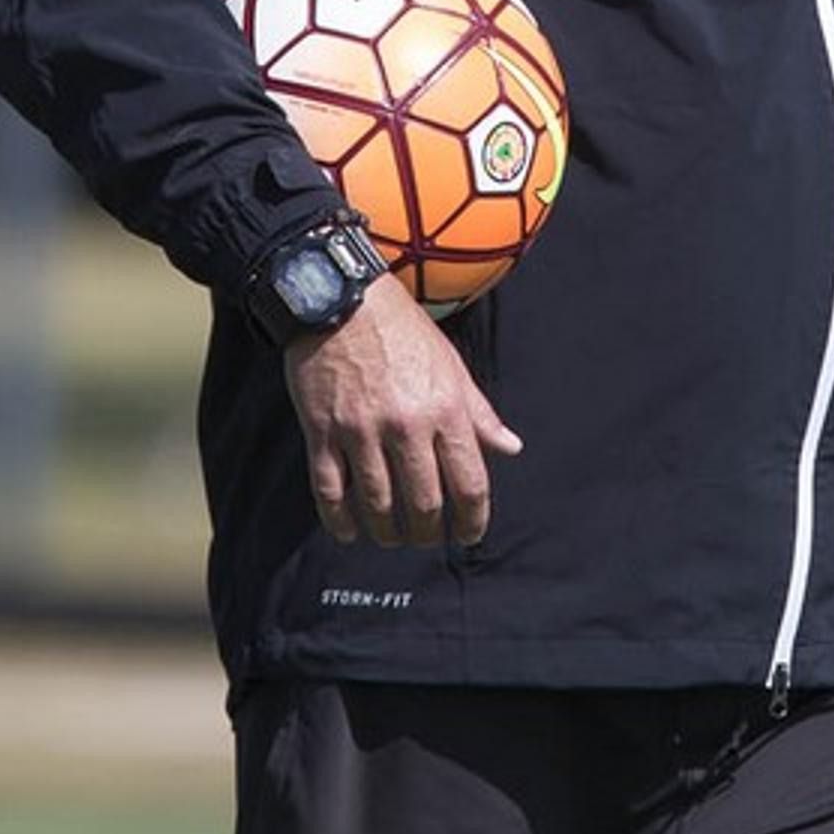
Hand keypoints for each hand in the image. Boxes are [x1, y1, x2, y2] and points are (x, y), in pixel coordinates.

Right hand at [284, 277, 521, 546]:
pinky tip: (348, 532)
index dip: (473, 521)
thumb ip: (480, 413)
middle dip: (428, 532)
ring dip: (386, 532)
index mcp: (445, 409)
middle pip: (424, 504)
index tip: (468, 534)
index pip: (469, 484)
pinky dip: (339, 520)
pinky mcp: (323, 431)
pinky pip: (331, 490)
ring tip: (391, 536)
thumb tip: (510, 448)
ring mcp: (361, 430)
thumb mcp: (451, 365)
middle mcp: (406, 425)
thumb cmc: (401, 330)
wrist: (341, 296)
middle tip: (426, 537)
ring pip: (377, 504)